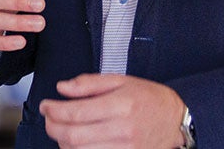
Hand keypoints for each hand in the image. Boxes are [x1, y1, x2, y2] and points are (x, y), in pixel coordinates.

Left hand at [40, 73, 186, 148]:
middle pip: (73, 136)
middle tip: (49, 118)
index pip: (75, 113)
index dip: (53, 110)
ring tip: (62, 130)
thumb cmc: (149, 99)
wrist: (177, 120)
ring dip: (62, 142)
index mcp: (121, 105)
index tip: (46, 106)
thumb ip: (89, 83)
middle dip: (52, 127)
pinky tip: (76, 143)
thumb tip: (62, 88)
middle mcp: (123, 130)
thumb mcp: (121, 81)